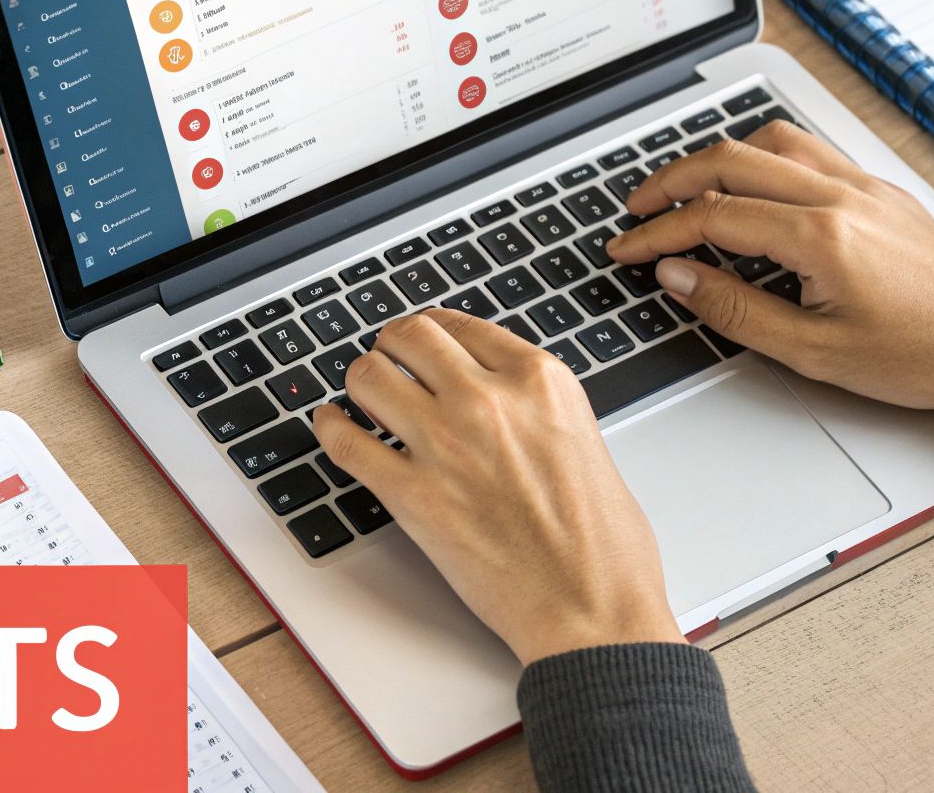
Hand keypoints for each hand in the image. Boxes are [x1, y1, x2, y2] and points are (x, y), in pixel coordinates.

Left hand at [312, 309, 684, 664]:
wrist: (592, 608)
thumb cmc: (603, 543)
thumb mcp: (584, 438)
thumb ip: (534, 407)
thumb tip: (496, 398)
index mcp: (539, 380)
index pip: (460, 324)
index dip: (432, 331)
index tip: (422, 342)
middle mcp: (488, 399)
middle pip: (409, 336)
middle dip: (392, 346)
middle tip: (388, 361)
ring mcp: (445, 443)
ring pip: (368, 376)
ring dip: (361, 382)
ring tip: (364, 397)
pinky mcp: (411, 495)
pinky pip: (345, 441)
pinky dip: (330, 428)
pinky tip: (333, 426)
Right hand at [606, 122, 933, 429]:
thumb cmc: (929, 355)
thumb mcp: (817, 354)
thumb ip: (738, 311)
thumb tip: (681, 277)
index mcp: (821, 236)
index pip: (713, 217)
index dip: (658, 232)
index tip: (627, 249)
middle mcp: (840, 196)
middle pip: (730, 160)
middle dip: (670, 181)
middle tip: (636, 210)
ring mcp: (863, 185)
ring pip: (770, 141)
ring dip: (717, 159)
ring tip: (686, 191)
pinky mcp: (879, 190)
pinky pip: (807, 150)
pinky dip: (762, 156)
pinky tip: (752, 185)